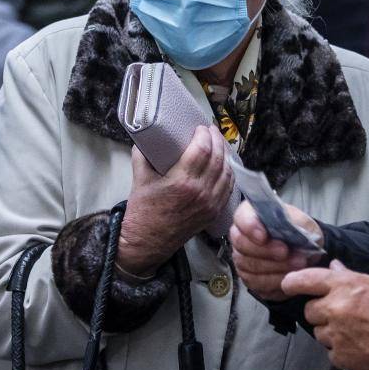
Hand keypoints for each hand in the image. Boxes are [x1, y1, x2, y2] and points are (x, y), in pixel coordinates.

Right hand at [119, 125, 231, 274]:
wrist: (146, 242)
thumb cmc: (142, 213)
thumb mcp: (139, 179)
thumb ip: (142, 155)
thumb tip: (146, 139)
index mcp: (181, 182)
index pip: (203, 149)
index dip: (204, 134)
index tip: (201, 127)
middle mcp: (200, 192)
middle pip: (218, 158)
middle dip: (217, 140)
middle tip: (211, 131)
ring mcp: (209, 203)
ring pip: (227, 172)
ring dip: (225, 155)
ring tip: (219, 144)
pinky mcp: (213, 212)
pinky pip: (228, 188)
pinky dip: (228, 173)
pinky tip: (224, 165)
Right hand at [230, 200, 319, 301]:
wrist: (306, 254)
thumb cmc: (300, 233)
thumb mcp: (303, 222)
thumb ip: (296, 223)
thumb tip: (290, 231)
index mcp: (252, 215)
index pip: (242, 217)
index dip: (250, 227)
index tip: (263, 236)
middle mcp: (241, 237)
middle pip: (241, 244)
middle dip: (265, 250)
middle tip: (285, 252)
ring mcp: (243, 259)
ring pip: (249, 266)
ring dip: (275, 267)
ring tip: (297, 264)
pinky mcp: (250, 279)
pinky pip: (258, 283)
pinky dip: (276, 281)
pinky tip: (290, 277)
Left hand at [285, 260, 368, 369]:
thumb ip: (348, 277)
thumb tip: (333, 267)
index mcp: (342, 286)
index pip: (305, 279)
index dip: (292, 282)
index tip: (288, 285)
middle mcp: (333, 308)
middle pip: (310, 311)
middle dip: (321, 313)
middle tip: (342, 316)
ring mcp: (335, 334)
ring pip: (320, 333)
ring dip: (331, 333)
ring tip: (356, 333)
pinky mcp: (340, 356)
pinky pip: (332, 353)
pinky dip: (342, 352)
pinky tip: (360, 347)